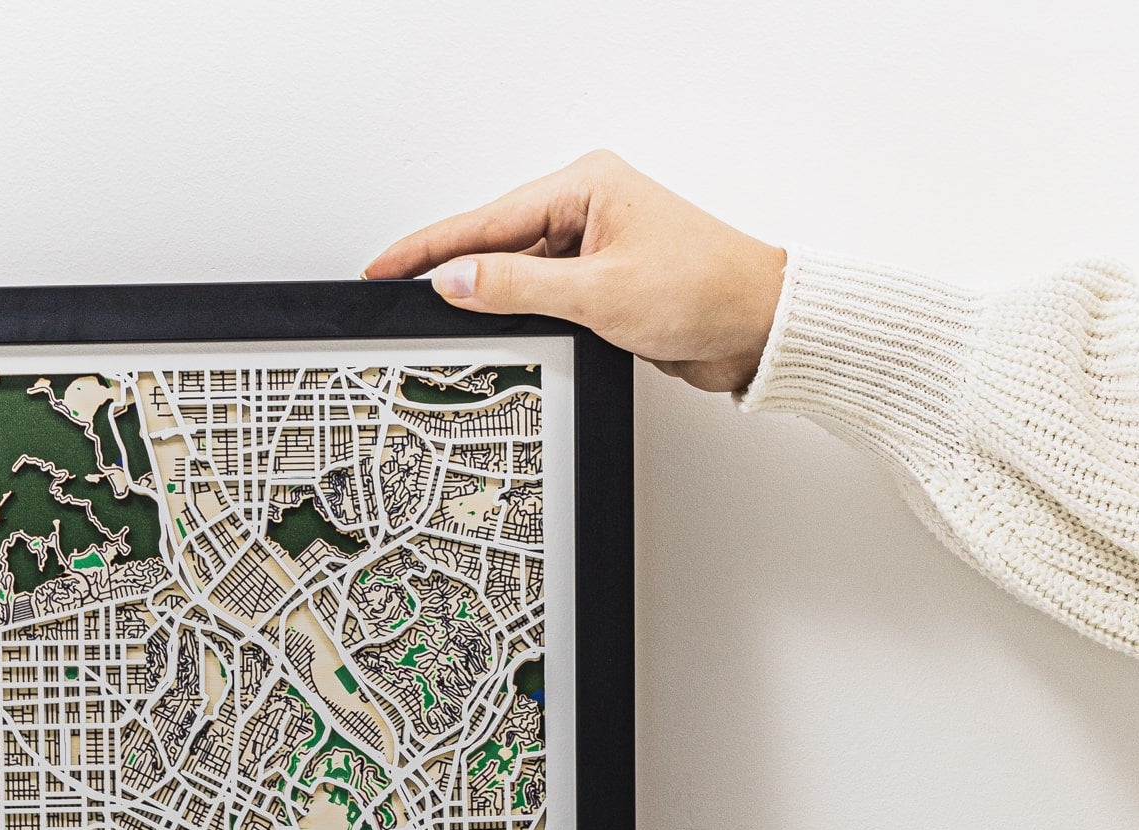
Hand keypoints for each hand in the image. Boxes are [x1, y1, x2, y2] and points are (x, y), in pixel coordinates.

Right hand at [365, 150, 786, 393]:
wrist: (756, 327)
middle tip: (399, 304)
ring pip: (515, 277)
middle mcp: (586, 208)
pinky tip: (498, 335)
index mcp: (584, 186)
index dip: (428, 248)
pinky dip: (518, 317)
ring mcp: (592, 247)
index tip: (382, 266)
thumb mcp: (598, 292)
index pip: (485, 219)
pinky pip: (540, 298)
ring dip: (490, 305)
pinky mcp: (600, 284)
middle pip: (493, 246)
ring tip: (447, 331)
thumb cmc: (703, 290)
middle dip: (451, 278)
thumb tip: (455, 281)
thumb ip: (518, 287)